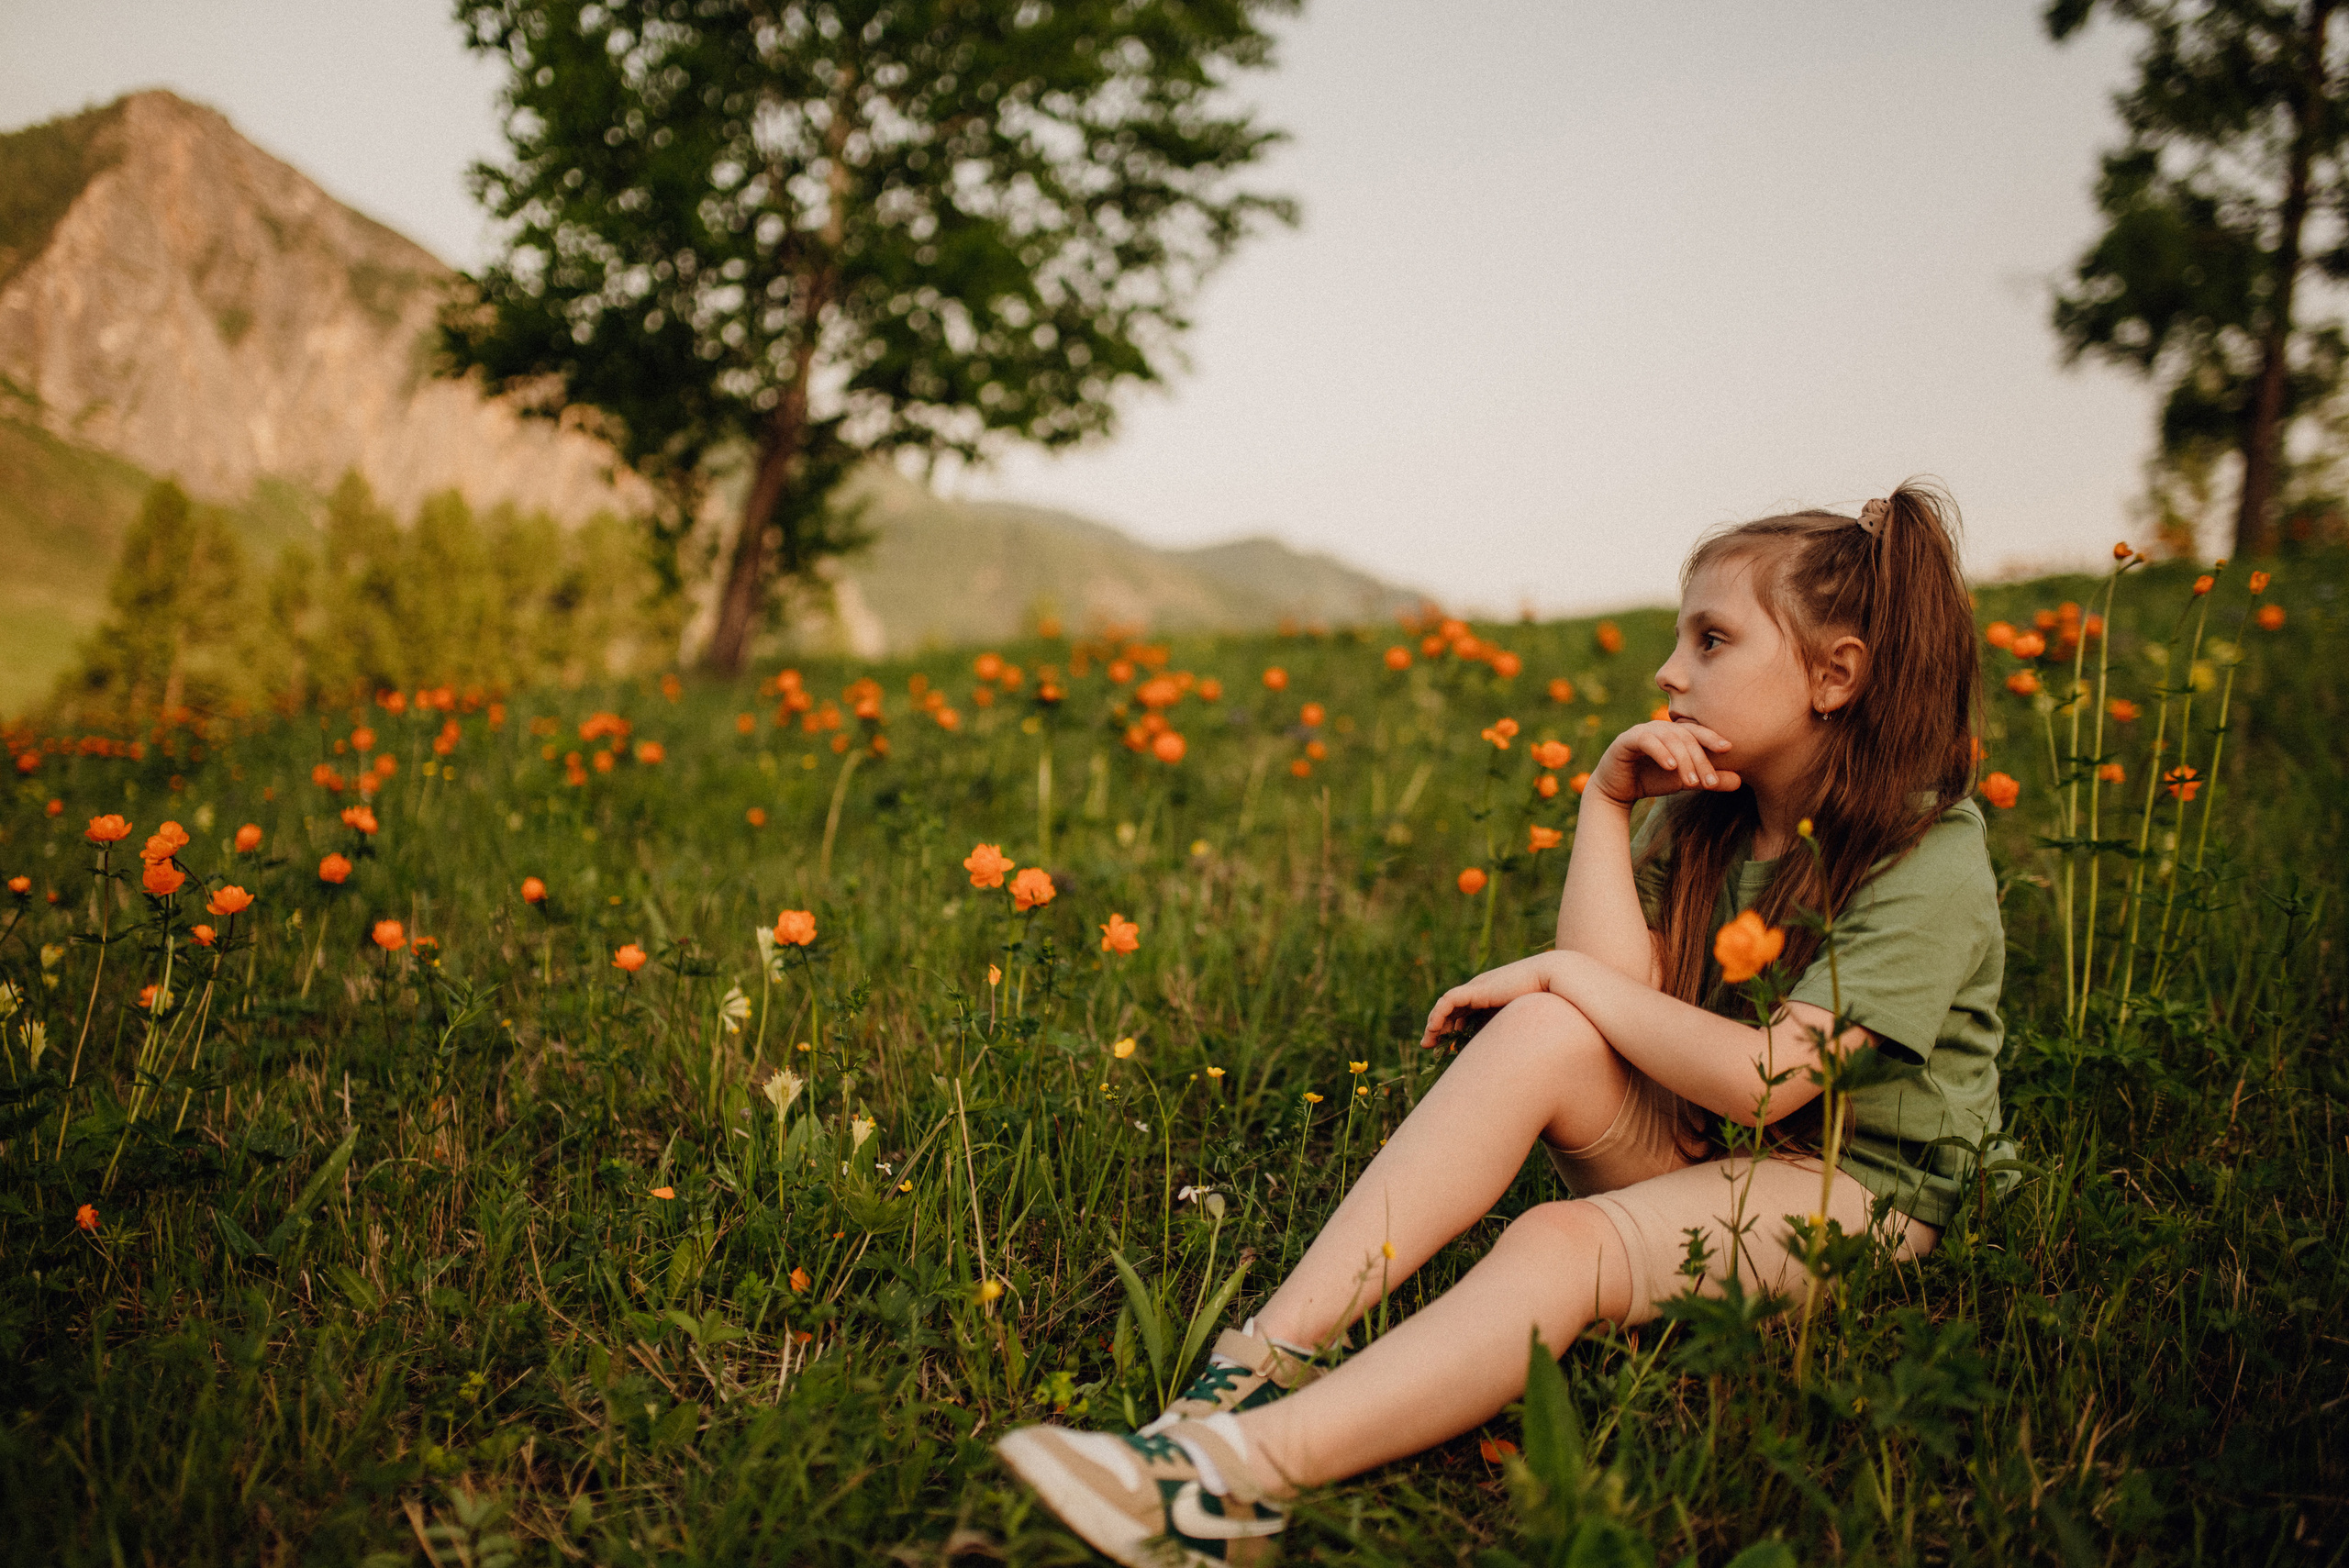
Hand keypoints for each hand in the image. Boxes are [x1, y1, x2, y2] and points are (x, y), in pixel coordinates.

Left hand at [1420, 955, 1568, 1048]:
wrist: (1555, 979)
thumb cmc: (1549, 1001)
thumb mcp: (1524, 1021)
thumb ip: (1512, 1033)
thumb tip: (1515, 1059)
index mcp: (1492, 997)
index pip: (1465, 1013)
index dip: (1454, 1029)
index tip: (1448, 1049)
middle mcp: (1482, 991)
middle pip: (1453, 1009)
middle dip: (1440, 1028)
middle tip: (1430, 1047)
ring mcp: (1478, 988)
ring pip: (1447, 1005)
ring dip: (1435, 1023)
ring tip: (1429, 1042)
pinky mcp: (1477, 989)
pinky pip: (1449, 1001)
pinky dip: (1439, 1015)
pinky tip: (1435, 1030)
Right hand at [1584, 718, 1739, 809]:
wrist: (1617, 790)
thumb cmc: (1652, 780)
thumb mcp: (1685, 781)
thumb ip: (1709, 780)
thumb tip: (1740, 781)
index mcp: (1675, 733)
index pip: (1697, 732)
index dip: (1712, 737)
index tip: (1728, 748)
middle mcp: (1660, 728)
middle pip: (1686, 736)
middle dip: (1700, 759)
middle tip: (1710, 783)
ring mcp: (1643, 731)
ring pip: (1669, 738)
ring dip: (1683, 760)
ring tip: (1691, 782)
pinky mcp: (1626, 740)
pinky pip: (1646, 740)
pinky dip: (1660, 752)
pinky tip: (1670, 766)